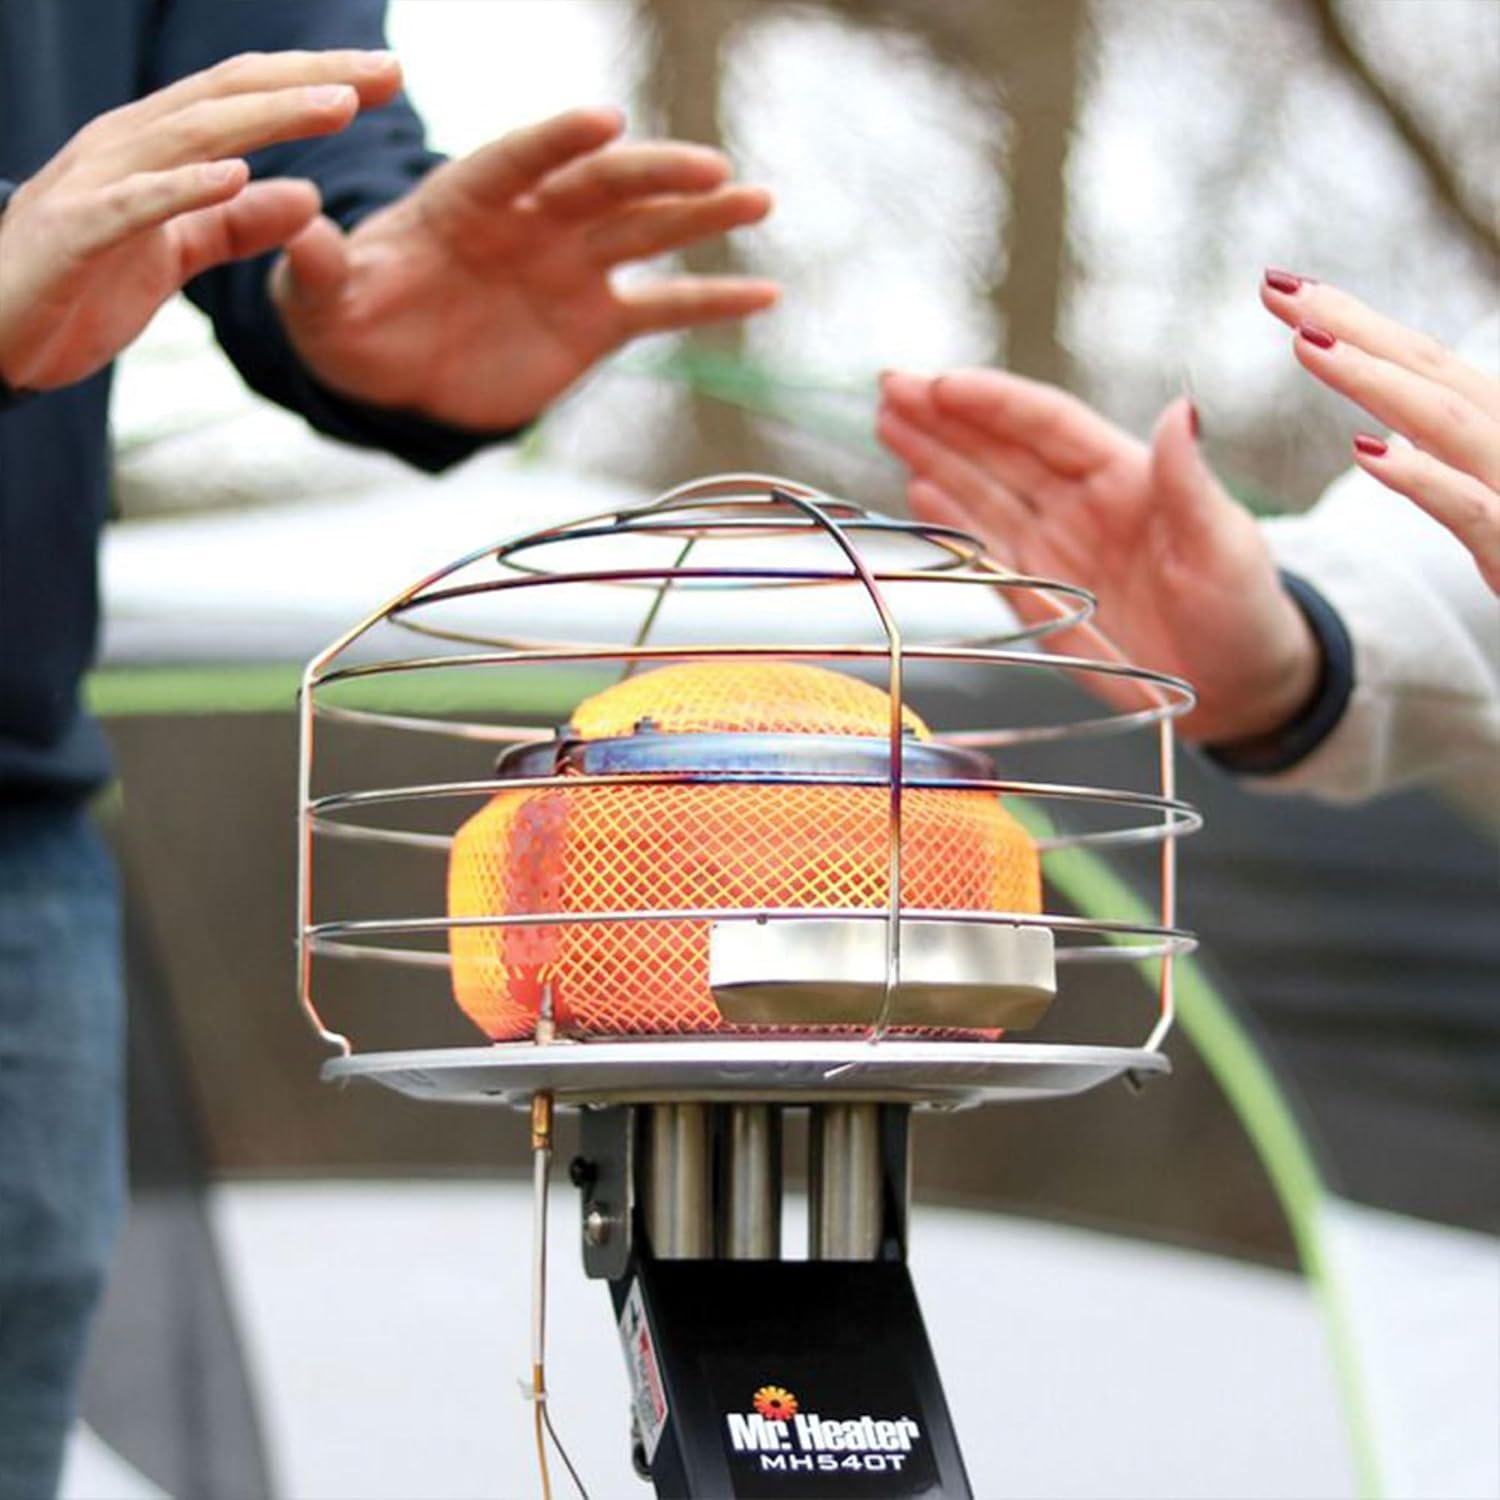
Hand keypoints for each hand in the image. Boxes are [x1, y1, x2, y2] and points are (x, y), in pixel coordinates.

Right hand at [0, 50, 401, 392]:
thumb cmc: (81, 285)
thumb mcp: (178, 254)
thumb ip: (237, 225)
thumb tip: (308, 195)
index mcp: (156, 148)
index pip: (245, 98)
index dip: (315, 83)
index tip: (387, 78)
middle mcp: (127, 147)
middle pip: (229, 97)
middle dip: (310, 81)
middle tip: (386, 73)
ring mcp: (97, 185)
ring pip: (191, 135)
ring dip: (267, 118)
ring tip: (335, 108)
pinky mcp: (75, 235)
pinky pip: (134, 206)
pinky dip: (184, 189)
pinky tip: (236, 177)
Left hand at [269, 108, 778, 430]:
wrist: (391, 372)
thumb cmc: (348, 319)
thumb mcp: (319, 297)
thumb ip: (320, 263)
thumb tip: (297, 225)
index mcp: (467, 200)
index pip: (519, 159)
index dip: (558, 141)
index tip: (603, 120)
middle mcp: (532, 221)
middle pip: (601, 188)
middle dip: (654, 176)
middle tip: (713, 170)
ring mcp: (571, 267)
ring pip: (645, 233)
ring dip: (701, 218)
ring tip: (759, 199)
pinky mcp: (596, 322)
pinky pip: (663, 308)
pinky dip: (712, 302)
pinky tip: (765, 294)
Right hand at [876, 372, 1319, 744]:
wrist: (1238, 688)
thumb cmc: (1245, 611)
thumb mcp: (1226, 545)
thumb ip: (1190, 482)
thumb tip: (1181, 411)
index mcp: (1125, 477)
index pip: (1047, 426)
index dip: (993, 404)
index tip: (942, 385)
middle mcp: (1079, 504)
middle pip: (999, 449)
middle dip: (943, 417)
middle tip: (889, 386)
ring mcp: (1054, 547)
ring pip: (981, 491)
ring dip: (933, 457)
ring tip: (888, 423)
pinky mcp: (1037, 595)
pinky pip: (985, 550)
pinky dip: (950, 521)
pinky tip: (917, 492)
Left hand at [1261, 271, 1499, 593]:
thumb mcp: (1486, 507)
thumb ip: (1447, 466)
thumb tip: (1393, 434)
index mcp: (1496, 432)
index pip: (1421, 365)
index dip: (1358, 325)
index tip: (1288, 291)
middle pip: (1430, 369)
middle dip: (1355, 324)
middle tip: (1278, 289)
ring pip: (1448, 420)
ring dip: (1375, 378)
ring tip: (1307, 344)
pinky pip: (1470, 509)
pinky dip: (1421, 478)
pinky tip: (1367, 451)